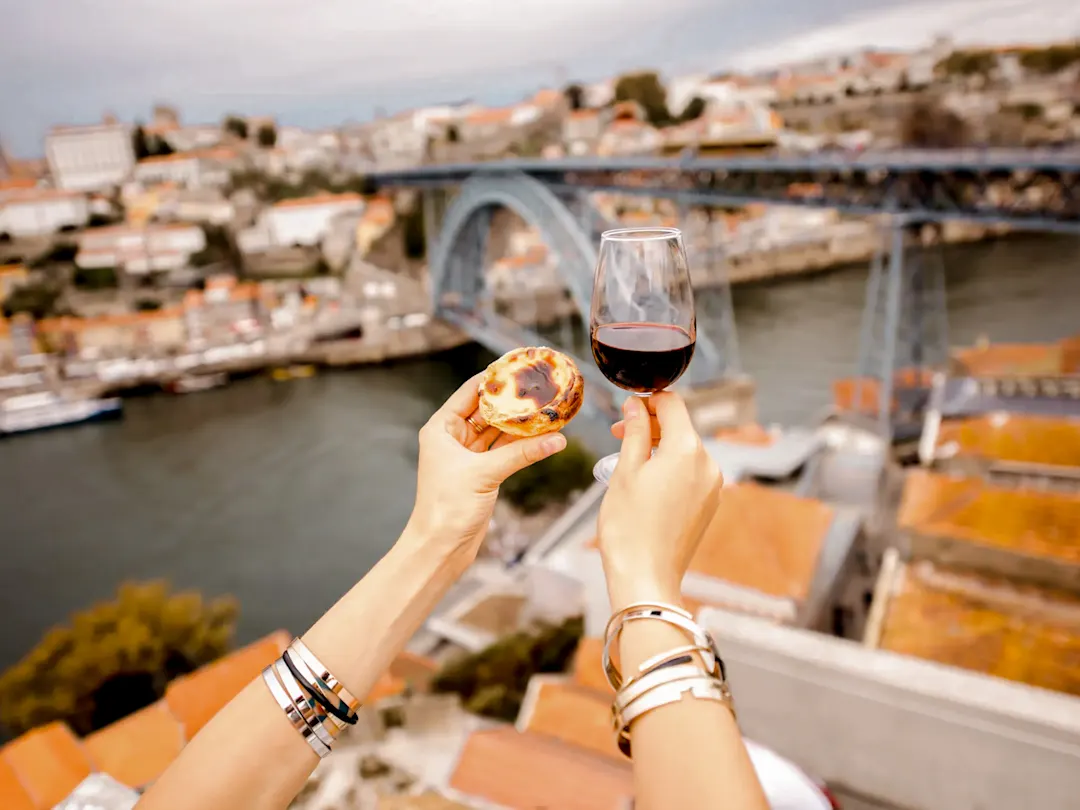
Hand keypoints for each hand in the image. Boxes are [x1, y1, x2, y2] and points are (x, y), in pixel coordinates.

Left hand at [407, 372, 566, 561]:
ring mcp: (468, 455)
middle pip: (487, 410)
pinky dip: (522, 445)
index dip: (494, 379)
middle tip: (539, 387)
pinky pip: (505, 451)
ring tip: (547, 409)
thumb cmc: (446, 508)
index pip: (470, 392)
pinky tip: (544, 437)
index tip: (518, 366)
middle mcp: (453, 438)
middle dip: (512, 401)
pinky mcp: (481, 473)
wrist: (440, 547)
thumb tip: (557, 439)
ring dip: (520, 423)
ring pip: (499, 431)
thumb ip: (522, 453)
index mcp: (441, 428)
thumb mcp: (484, 474)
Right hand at [597, 393, 721, 609]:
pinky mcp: (709, 505)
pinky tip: (647, 483)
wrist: (646, 578)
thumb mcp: (625, 471)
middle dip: (651, 426)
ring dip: (660, 447)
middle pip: (681, 428)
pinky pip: (691, 474)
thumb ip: (634, 432)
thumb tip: (635, 406)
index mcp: (687, 450)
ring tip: (630, 461)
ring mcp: (712, 487)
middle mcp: (708, 464)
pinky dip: (671, 468)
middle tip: (620, 434)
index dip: (648, 400)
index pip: (673, 405)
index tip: (627, 409)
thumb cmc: (629, 527)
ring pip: (686, 451)